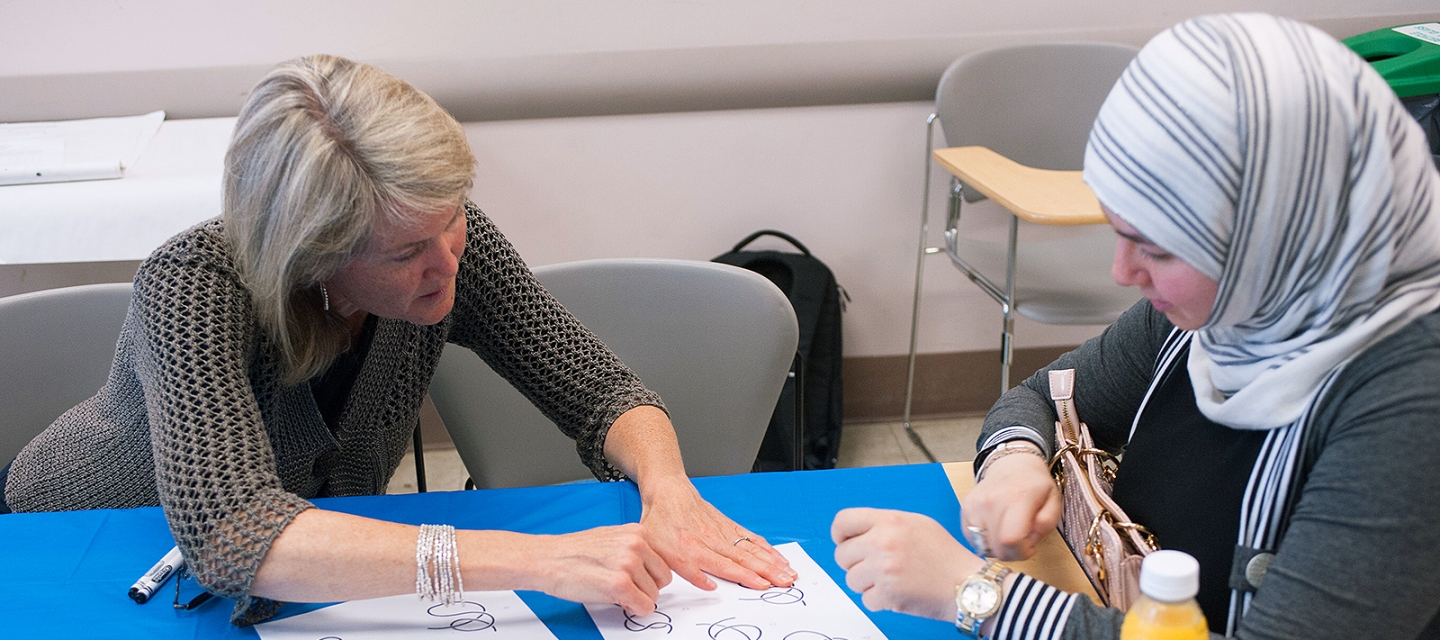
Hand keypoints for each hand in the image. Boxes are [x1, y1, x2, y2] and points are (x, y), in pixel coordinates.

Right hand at [520, 524, 672, 615]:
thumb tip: (649, 568)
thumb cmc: (573, 551)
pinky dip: (634, 610)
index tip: (639, 579)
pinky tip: (619, 602)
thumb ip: (633, 549)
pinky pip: (644, 607)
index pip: (663, 562)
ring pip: (653, 596)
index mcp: (637, 532)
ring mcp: (628, 564)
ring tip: (617, 593)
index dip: (649, 576)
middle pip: (662, 579)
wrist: (547, 559)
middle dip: (647, 589)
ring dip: (637, 600)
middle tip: (629, 590)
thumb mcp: (611, 539)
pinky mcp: (619, 585)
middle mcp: (636, 545)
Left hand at [639, 481, 796, 590]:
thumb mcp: (657, 548)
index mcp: (693, 548)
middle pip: (745, 558)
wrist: (667, 492)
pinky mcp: (729, 525)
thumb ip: (684, 569)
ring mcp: (723, 532)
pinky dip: (767, 548)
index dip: (745, 576)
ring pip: (752, 549)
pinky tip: (779, 557)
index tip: (762, 584)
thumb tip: (709, 586)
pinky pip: (751, 538)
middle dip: (768, 571)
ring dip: (772, 562)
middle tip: (786, 581)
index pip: (724, 565)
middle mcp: (712, 540)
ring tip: (789, 572)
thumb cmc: (660, 523)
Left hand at [831, 508, 983, 620]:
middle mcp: (883, 542)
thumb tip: (856, 534)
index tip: (845, 543)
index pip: (843, 522)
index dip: (840, 535)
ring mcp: (884, 569)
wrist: (967, 584)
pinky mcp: (888, 594)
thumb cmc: (945, 555)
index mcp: (889, 520)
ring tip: (891, 580)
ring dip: (867, 584)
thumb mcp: (916, 524)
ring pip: (851, 580)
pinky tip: (898, 593)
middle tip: (876, 567)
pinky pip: (866, 600)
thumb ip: (885, 524)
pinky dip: (879, 601)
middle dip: (855, 563)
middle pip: (841, 555)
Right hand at [962, 451, 1059, 560]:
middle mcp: (992, 500)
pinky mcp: (965, 508)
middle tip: (1021, 542)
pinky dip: (985, 541)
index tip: (1029, 547)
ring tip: (1008, 533)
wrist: (1011, 465)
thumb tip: (1028, 542)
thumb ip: (1046, 525)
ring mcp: (975, 504)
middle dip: (1012, 553)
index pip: (1010, 540)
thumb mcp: (1053, 502)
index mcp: (1018, 498)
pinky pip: (972, 539)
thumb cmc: (1034, 485)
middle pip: (996, 547)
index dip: (1022, 552)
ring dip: (997, 548)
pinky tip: (996, 529)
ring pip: (983, 546)